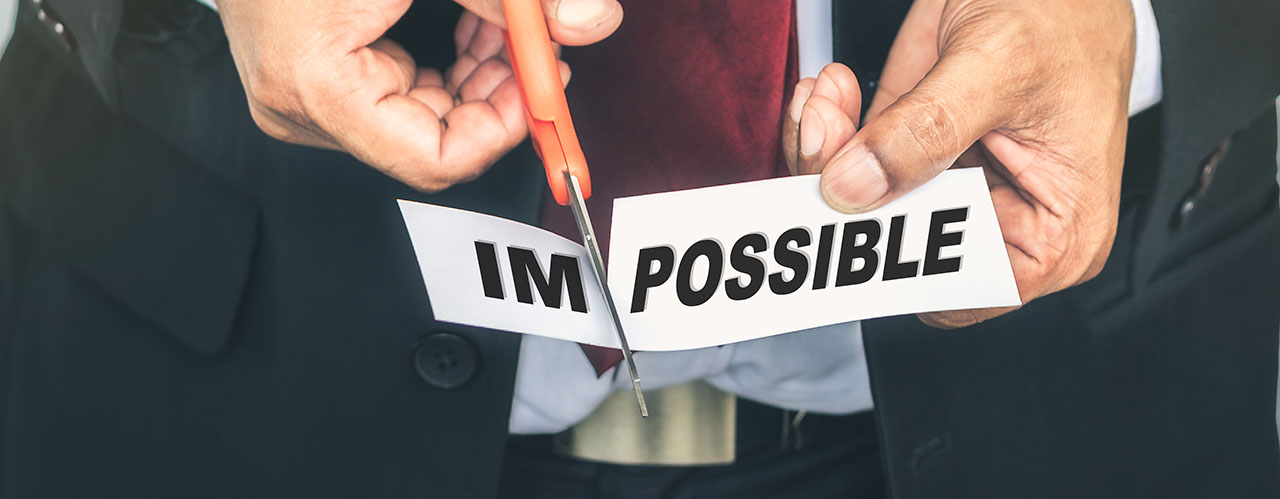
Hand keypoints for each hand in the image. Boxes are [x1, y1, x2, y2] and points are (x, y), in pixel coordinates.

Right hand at [214, 0, 621, 191]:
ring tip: (504, 32)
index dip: (501, 130)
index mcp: (317, 85)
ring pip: (419, 122)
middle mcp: (301, 107)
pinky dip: (444, 70)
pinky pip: (396, 99)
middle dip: (495, 98)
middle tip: (535, 54)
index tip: (538, 90)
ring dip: (475, 80)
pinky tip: (469, 32)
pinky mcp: (311, 84)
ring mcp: (301, 100)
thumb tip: (586, 20)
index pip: (431, 159)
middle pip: (429, 142)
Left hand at [784, 0, 1135, 327]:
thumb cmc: (1065, 14)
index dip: (899, 261)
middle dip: (846, 196)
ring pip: (860, 210)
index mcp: (1056, 234)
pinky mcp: (909, 154)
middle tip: (828, 138)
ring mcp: (947, 188)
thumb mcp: (996, 68)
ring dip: (826, 155)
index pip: (964, 286)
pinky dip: (826, 131)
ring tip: (828, 103)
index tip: (850, 223)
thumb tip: (855, 187)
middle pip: (898, 248)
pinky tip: (830, 94)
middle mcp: (998, 221)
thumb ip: (924, 131)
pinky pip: (849, 166)